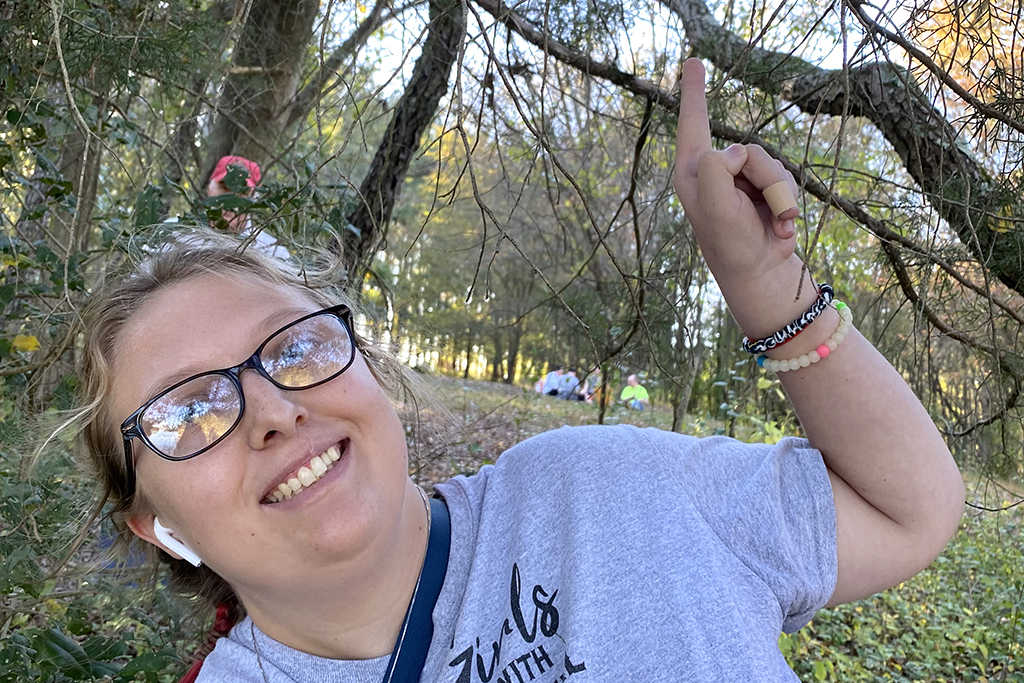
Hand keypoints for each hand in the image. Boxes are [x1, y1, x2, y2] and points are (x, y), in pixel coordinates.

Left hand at [673, 59, 800, 285]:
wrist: (760, 273)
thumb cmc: (731, 244)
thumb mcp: (714, 209)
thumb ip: (717, 172)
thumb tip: (735, 148)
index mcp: (694, 172)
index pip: (694, 124)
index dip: (694, 93)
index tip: (693, 60)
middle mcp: (717, 171)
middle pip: (751, 151)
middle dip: (766, 181)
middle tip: (759, 211)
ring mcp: (743, 180)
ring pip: (775, 164)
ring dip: (781, 198)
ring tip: (772, 225)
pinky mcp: (765, 190)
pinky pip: (788, 181)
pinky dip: (789, 207)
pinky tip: (780, 231)